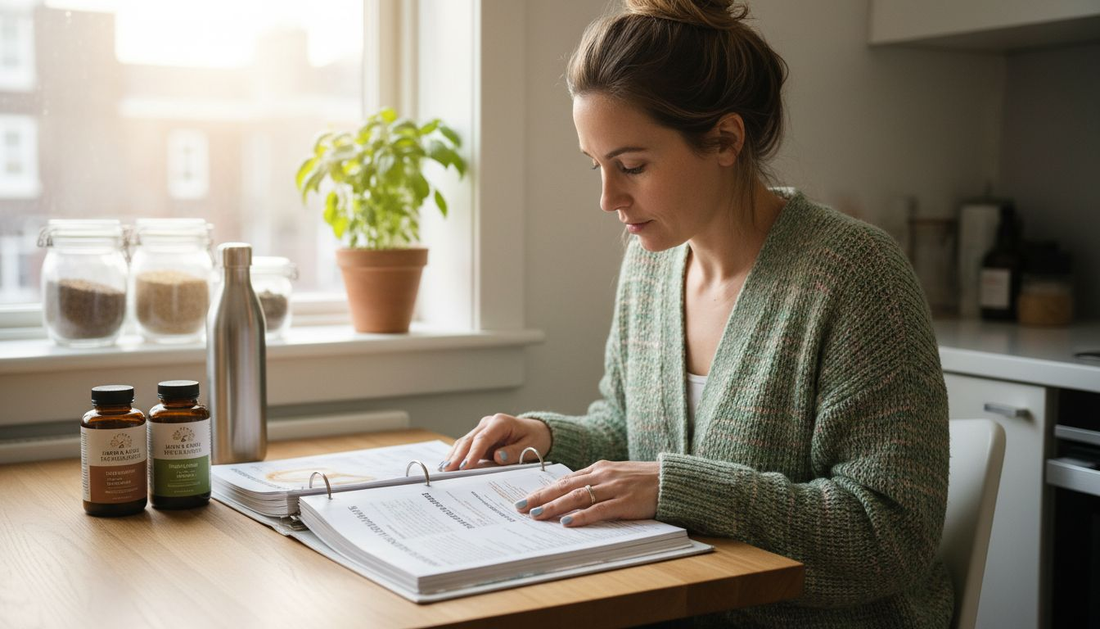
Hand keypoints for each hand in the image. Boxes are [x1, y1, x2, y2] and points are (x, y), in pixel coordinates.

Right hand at [440, 413, 550, 471]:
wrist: (535, 431)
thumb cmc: (534, 438)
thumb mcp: (530, 446)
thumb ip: (514, 452)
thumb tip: (498, 457)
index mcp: (501, 422)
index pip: (483, 438)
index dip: (473, 452)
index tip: (465, 466)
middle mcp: (488, 423)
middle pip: (469, 439)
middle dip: (458, 455)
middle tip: (447, 470)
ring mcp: (482, 429)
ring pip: (464, 442)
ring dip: (454, 455)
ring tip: (443, 469)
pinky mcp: (479, 437)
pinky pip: (466, 446)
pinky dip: (457, 455)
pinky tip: (448, 464)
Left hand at [516, 460, 658, 526]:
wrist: (670, 479)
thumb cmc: (643, 480)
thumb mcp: (616, 475)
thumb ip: (595, 482)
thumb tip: (571, 494)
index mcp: (598, 468)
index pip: (564, 479)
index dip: (543, 489)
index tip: (526, 498)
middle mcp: (602, 475)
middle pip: (564, 486)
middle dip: (540, 497)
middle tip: (520, 507)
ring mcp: (612, 488)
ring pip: (577, 497)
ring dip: (554, 506)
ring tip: (536, 514)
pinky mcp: (624, 502)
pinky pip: (598, 510)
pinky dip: (581, 516)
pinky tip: (567, 522)